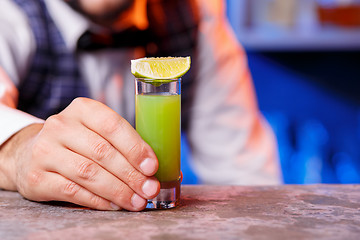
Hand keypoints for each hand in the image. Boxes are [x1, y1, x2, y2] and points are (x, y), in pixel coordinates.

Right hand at [0, 98, 159, 210]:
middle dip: (131, 174)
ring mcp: (45, 151)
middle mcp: (60, 126)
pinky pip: (72, 191)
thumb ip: (121, 143)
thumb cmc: (76, 142)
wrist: (30, 152)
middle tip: (149, 189)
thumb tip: (151, 168)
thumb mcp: (95, 130)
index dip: (135, 147)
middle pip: (102, 152)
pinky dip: (98, 201)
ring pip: (88, 173)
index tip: (152, 167)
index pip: (112, 125)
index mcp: (82, 109)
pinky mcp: (36, 177)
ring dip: (118, 191)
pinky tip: (114, 205)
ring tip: (137, 201)